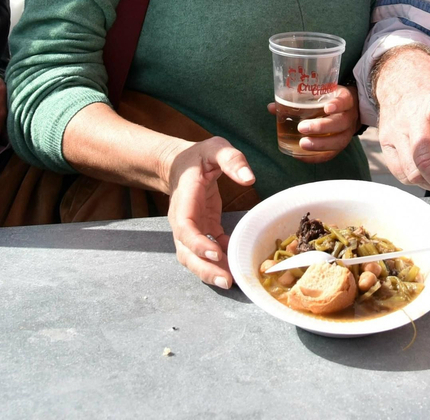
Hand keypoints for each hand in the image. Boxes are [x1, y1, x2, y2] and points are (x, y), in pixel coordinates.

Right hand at [164, 136, 255, 288]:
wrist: (181, 164)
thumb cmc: (199, 156)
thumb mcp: (215, 148)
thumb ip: (231, 159)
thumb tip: (249, 178)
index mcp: (184, 199)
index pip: (185, 227)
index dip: (198, 243)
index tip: (215, 253)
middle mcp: (182, 219)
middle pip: (186, 252)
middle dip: (204, 269)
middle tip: (227, 281)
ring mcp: (191, 228)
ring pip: (193, 258)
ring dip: (210, 271)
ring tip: (232, 281)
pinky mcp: (203, 230)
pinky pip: (209, 251)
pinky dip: (221, 260)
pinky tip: (236, 262)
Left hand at [263, 85, 358, 163]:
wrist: (348, 109)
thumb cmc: (329, 99)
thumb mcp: (319, 94)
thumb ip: (298, 98)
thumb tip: (271, 107)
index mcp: (346, 100)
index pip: (345, 101)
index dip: (337, 105)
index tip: (326, 108)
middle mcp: (349, 117)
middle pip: (340, 123)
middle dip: (322, 127)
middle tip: (302, 128)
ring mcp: (347, 133)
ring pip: (338, 141)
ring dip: (320, 144)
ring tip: (302, 144)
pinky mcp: (341, 146)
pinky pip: (332, 154)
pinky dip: (317, 157)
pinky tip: (302, 156)